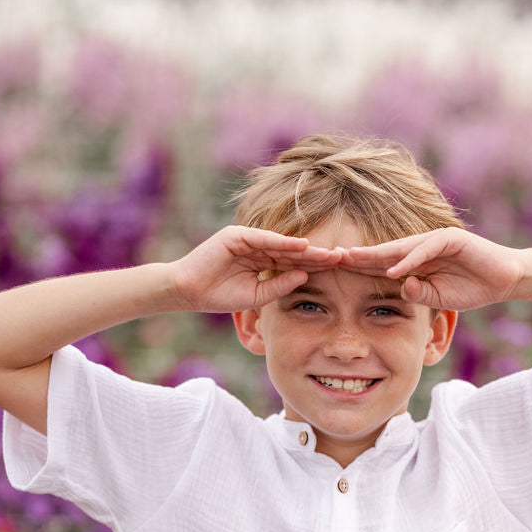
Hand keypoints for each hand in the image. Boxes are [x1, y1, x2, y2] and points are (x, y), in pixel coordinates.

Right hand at [170, 226, 343, 312]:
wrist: (188, 291)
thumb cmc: (220, 296)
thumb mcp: (257, 296)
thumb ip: (279, 285)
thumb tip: (305, 276)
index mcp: (264, 262)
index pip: (294, 263)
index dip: (316, 266)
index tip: (338, 271)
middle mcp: (258, 247)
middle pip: (293, 251)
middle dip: (317, 255)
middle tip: (343, 258)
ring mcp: (248, 239)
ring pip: (282, 243)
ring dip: (305, 248)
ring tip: (328, 253)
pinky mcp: (236, 235)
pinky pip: (263, 238)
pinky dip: (282, 242)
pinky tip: (301, 246)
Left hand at [338, 229, 525, 310]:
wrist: (504, 280)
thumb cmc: (471, 289)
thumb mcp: (437, 298)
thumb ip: (418, 294)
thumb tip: (401, 286)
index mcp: (415, 261)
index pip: (382, 264)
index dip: (360, 268)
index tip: (336, 273)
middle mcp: (421, 247)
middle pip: (384, 252)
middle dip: (358, 256)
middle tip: (331, 258)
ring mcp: (435, 241)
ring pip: (400, 247)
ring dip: (376, 254)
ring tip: (352, 260)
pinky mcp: (451, 239)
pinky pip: (426, 250)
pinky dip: (410, 260)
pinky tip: (393, 269)